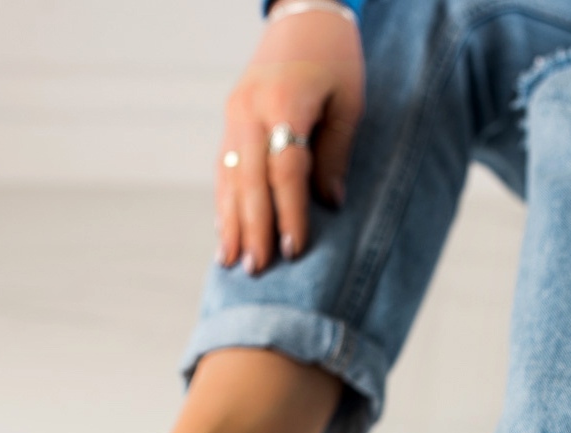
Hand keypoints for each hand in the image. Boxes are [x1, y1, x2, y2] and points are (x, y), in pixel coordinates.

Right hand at [216, 1, 364, 273]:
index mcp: (285, 101)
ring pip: (229, 177)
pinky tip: (225, 233)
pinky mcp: (229, 121)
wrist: (303, 15)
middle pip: (250, 179)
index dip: (289, 212)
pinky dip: (223, 203)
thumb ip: (336, 152)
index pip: (285, 168)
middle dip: (254, 228)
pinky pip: (223, 169)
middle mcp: (250, 110)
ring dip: (230, 223)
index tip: (294, 249)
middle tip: (257, 269)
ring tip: (231, 262)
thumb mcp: (348, 102)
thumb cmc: (335, 60)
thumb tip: (330, 205)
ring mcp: (234, 115)